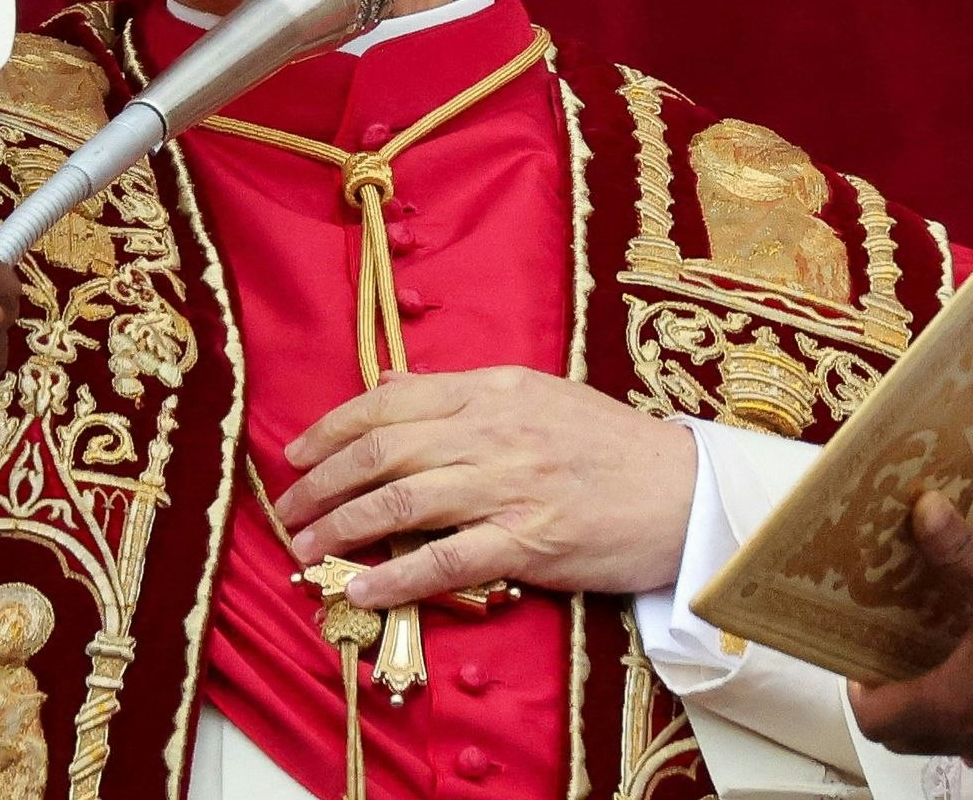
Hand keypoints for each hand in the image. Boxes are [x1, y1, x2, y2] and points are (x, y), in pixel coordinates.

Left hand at [271, 366, 697, 604]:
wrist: (684, 492)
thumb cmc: (611, 445)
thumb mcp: (537, 393)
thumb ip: (461, 390)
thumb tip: (389, 386)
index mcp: (493, 389)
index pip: (390, 402)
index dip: (332, 428)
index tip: (297, 454)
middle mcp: (493, 432)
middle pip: (383, 452)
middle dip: (321, 482)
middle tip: (287, 508)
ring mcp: (509, 488)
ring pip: (401, 504)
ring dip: (341, 527)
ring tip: (307, 548)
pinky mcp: (527, 542)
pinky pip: (445, 561)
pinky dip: (395, 577)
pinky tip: (362, 587)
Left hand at [844, 495, 972, 761]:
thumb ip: (960, 554)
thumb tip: (923, 510)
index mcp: (949, 705)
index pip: (875, 719)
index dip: (857, 689)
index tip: (855, 650)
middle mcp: (967, 732)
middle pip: (901, 734)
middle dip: (885, 698)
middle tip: (885, 650)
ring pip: (938, 735)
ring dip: (923, 704)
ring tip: (926, 652)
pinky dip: (963, 708)